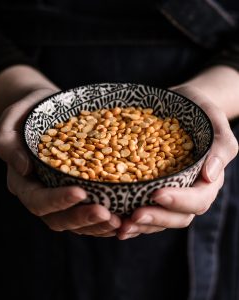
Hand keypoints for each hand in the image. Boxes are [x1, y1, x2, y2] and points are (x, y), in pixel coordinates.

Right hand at [0, 88, 120, 236]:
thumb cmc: (28, 114)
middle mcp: (41, 194)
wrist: (44, 111)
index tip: (81, 192)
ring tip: (119, 221)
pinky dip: (103, 219)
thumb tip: (24, 167)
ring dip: (97, 225)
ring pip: (75, 222)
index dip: (58, 200)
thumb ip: (8, 143)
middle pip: (58, 219)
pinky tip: (122, 216)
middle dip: (82, 219)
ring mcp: (58, 196)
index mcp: (23, 182)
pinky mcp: (75, 191)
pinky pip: (87, 212)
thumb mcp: (11, 120)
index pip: (37, 200)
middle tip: (108, 214)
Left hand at [117, 85, 237, 239]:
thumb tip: (210, 176)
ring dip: (140, 226)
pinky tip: (114, 220)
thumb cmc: (200, 113)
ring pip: (159, 219)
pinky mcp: (151, 190)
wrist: (182, 107)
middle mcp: (188, 191)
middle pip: (177, 217)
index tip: (156, 194)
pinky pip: (143, 209)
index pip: (197, 199)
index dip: (178, 201)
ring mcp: (169, 193)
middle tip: (134, 216)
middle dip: (156, 218)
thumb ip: (220, 147)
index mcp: (206, 180)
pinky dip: (129, 218)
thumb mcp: (214, 122)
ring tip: (120, 227)